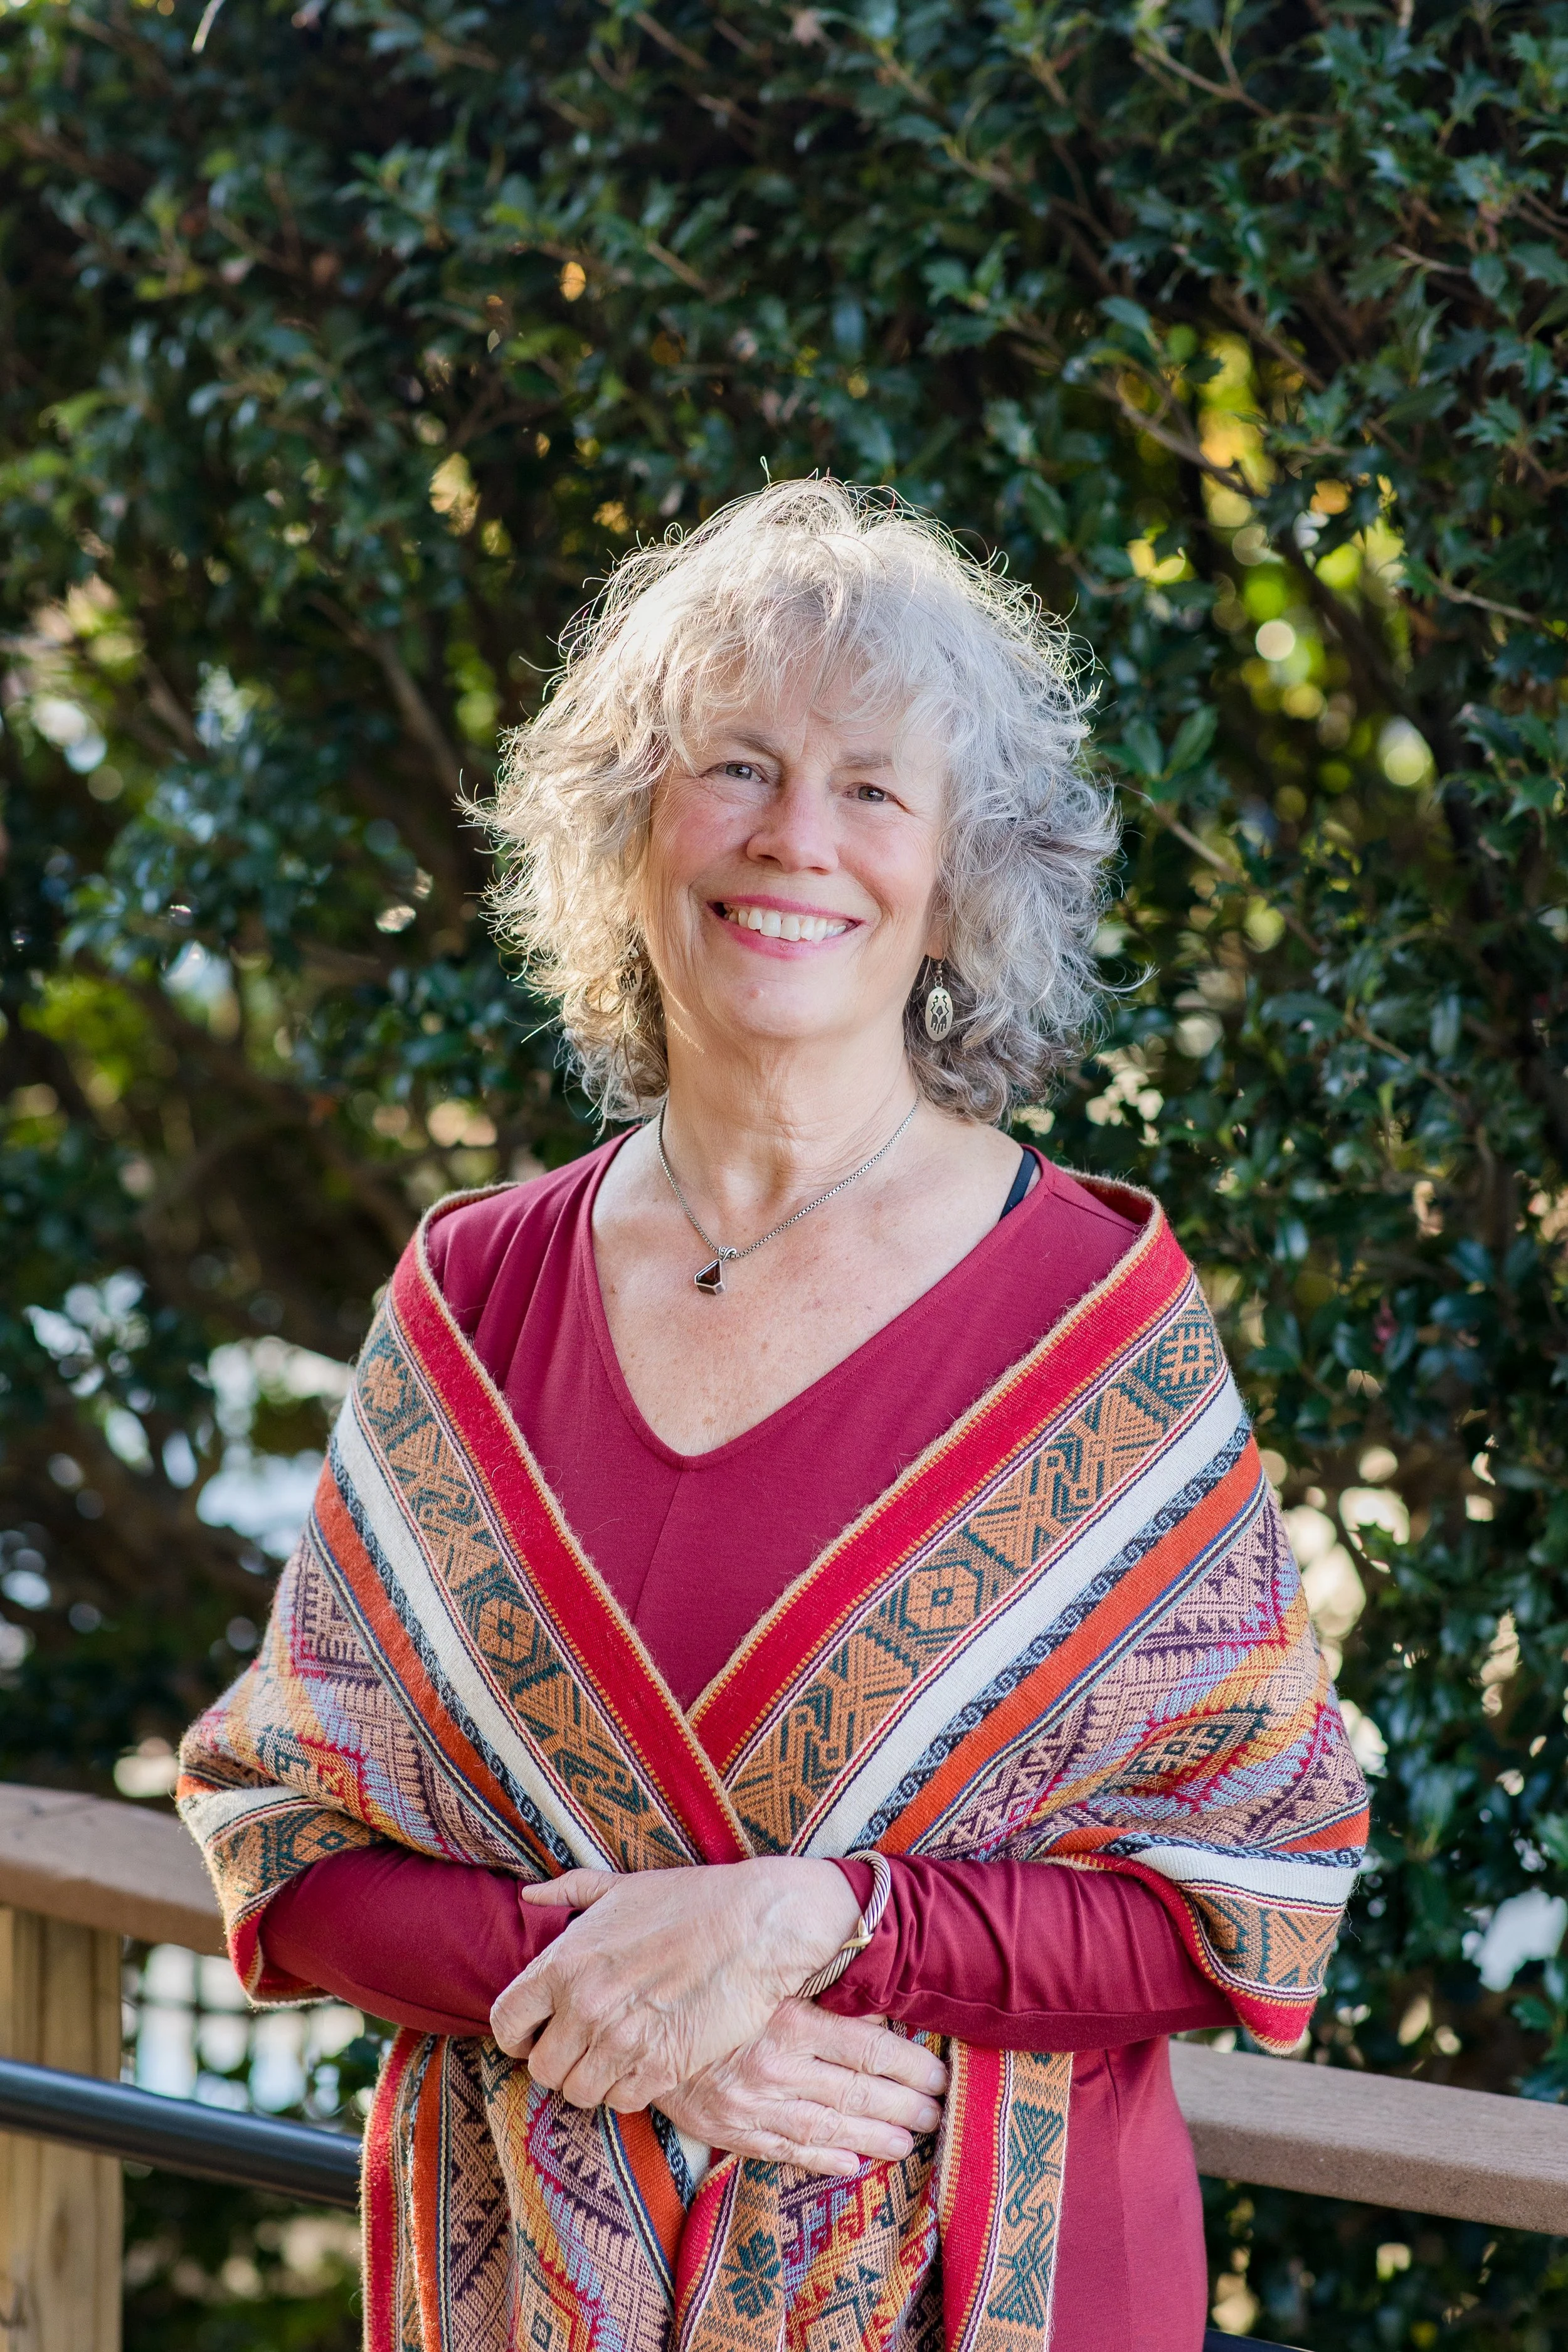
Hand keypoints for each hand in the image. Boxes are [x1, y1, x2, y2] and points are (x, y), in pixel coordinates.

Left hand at [489, 1859, 859, 2111]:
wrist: (755, 1926)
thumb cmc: (688, 1900)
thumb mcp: (620, 1887)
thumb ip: (568, 1892)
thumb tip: (528, 1895)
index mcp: (564, 1963)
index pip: (506, 2023)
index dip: (516, 2034)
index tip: (535, 2033)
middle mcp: (584, 2007)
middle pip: (542, 2069)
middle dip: (557, 2061)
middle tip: (582, 2047)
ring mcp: (622, 2041)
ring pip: (579, 2093)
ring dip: (592, 2080)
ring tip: (614, 2057)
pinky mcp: (660, 2067)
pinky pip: (621, 2101)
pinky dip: (627, 2089)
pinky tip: (643, 2063)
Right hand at [660, 1998, 947, 2178]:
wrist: (633, 2020)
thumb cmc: (707, 1983)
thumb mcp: (763, 1973)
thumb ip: (818, 1990)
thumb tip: (873, 2006)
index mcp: (788, 2022)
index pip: (867, 2050)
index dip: (908, 2066)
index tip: (937, 2073)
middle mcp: (775, 2067)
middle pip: (856, 2092)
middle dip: (903, 2105)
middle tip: (935, 2112)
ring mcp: (752, 2104)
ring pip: (828, 2126)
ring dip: (874, 2137)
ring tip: (908, 2141)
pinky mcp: (729, 2128)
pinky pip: (786, 2150)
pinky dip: (822, 2159)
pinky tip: (851, 2164)